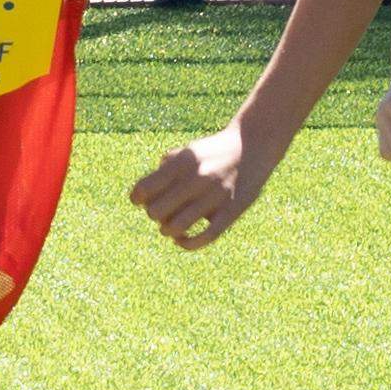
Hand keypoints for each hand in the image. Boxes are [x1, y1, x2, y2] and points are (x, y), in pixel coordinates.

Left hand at [134, 122, 279, 248]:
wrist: (253, 145)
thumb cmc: (213, 151)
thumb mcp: (187, 151)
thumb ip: (164, 170)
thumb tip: (144, 196)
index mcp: (182, 162)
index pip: (144, 189)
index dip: (136, 198)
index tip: (140, 201)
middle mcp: (197, 178)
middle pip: (156, 212)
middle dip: (154, 214)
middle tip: (162, 211)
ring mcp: (215, 196)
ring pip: (176, 228)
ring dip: (167, 231)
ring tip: (172, 227)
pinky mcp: (231, 211)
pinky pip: (204, 237)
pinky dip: (186, 244)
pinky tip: (182, 240)